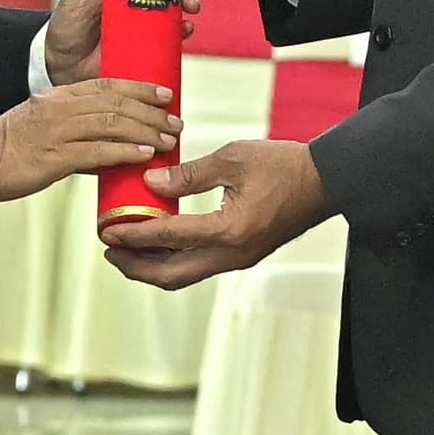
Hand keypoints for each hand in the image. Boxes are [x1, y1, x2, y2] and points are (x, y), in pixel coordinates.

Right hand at [0, 78, 175, 202]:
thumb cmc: (8, 148)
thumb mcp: (44, 129)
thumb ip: (77, 134)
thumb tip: (110, 152)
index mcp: (58, 96)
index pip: (107, 85)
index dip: (139, 88)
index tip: (164, 94)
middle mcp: (60, 108)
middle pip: (115, 102)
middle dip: (150, 111)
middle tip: (175, 121)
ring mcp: (57, 131)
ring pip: (112, 123)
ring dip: (145, 131)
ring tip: (168, 139)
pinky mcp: (54, 157)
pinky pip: (97, 151)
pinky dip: (124, 151)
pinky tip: (143, 155)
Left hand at [100, 137, 331, 287]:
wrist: (326, 182)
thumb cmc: (285, 166)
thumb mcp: (233, 159)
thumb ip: (189, 174)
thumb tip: (151, 184)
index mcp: (229, 231)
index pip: (168, 236)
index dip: (133, 234)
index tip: (108, 229)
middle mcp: (232, 254)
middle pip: (170, 275)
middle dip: (136, 266)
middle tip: (111, 251)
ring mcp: (239, 259)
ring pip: (184, 275)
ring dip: (153, 266)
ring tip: (128, 251)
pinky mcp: (243, 255)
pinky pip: (200, 266)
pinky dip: (174, 259)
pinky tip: (161, 242)